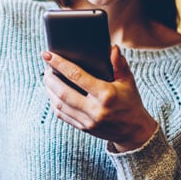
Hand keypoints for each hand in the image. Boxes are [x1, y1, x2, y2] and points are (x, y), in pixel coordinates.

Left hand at [41, 46, 157, 151]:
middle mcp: (95, 110)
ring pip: (59, 104)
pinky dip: (54, 102)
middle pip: (62, 91)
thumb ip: (120, 64)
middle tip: (46, 66)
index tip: (47, 55)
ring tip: (47, 77)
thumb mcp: (128, 81)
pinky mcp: (83, 128)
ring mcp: (88, 121)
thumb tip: (112, 48)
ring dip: (49, 89)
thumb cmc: (130, 101)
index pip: (77, 76)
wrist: (134, 130)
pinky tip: (52, 93)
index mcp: (106, 95)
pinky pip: (61, 115)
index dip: (59, 64)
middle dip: (50, 77)